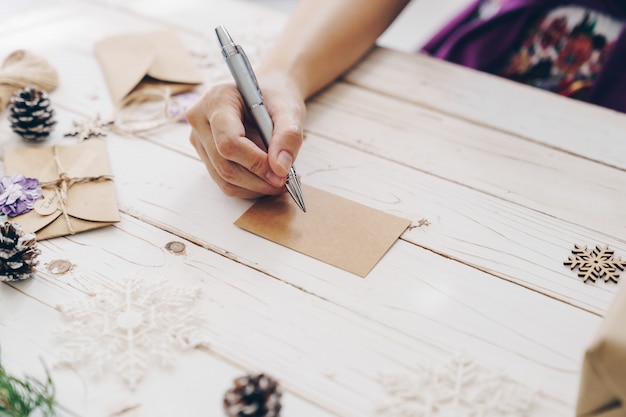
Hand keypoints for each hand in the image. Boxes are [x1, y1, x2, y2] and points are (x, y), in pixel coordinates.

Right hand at [186, 74, 305, 198]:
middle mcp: (201, 120)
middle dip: (258, 179)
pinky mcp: (206, 156)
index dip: (256, 162)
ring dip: (255, 186)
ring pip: (224, 179)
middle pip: (225, 164)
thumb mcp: (290, 110)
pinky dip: (250, 187)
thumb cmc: (276, 99)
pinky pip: (225, 182)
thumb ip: (288, 136)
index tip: (281, 173)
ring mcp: (199, 140)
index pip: (229, 141)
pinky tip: (267, 178)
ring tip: (279, 178)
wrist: (267, 97)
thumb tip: (280, 168)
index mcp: (217, 100)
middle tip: (285, 182)